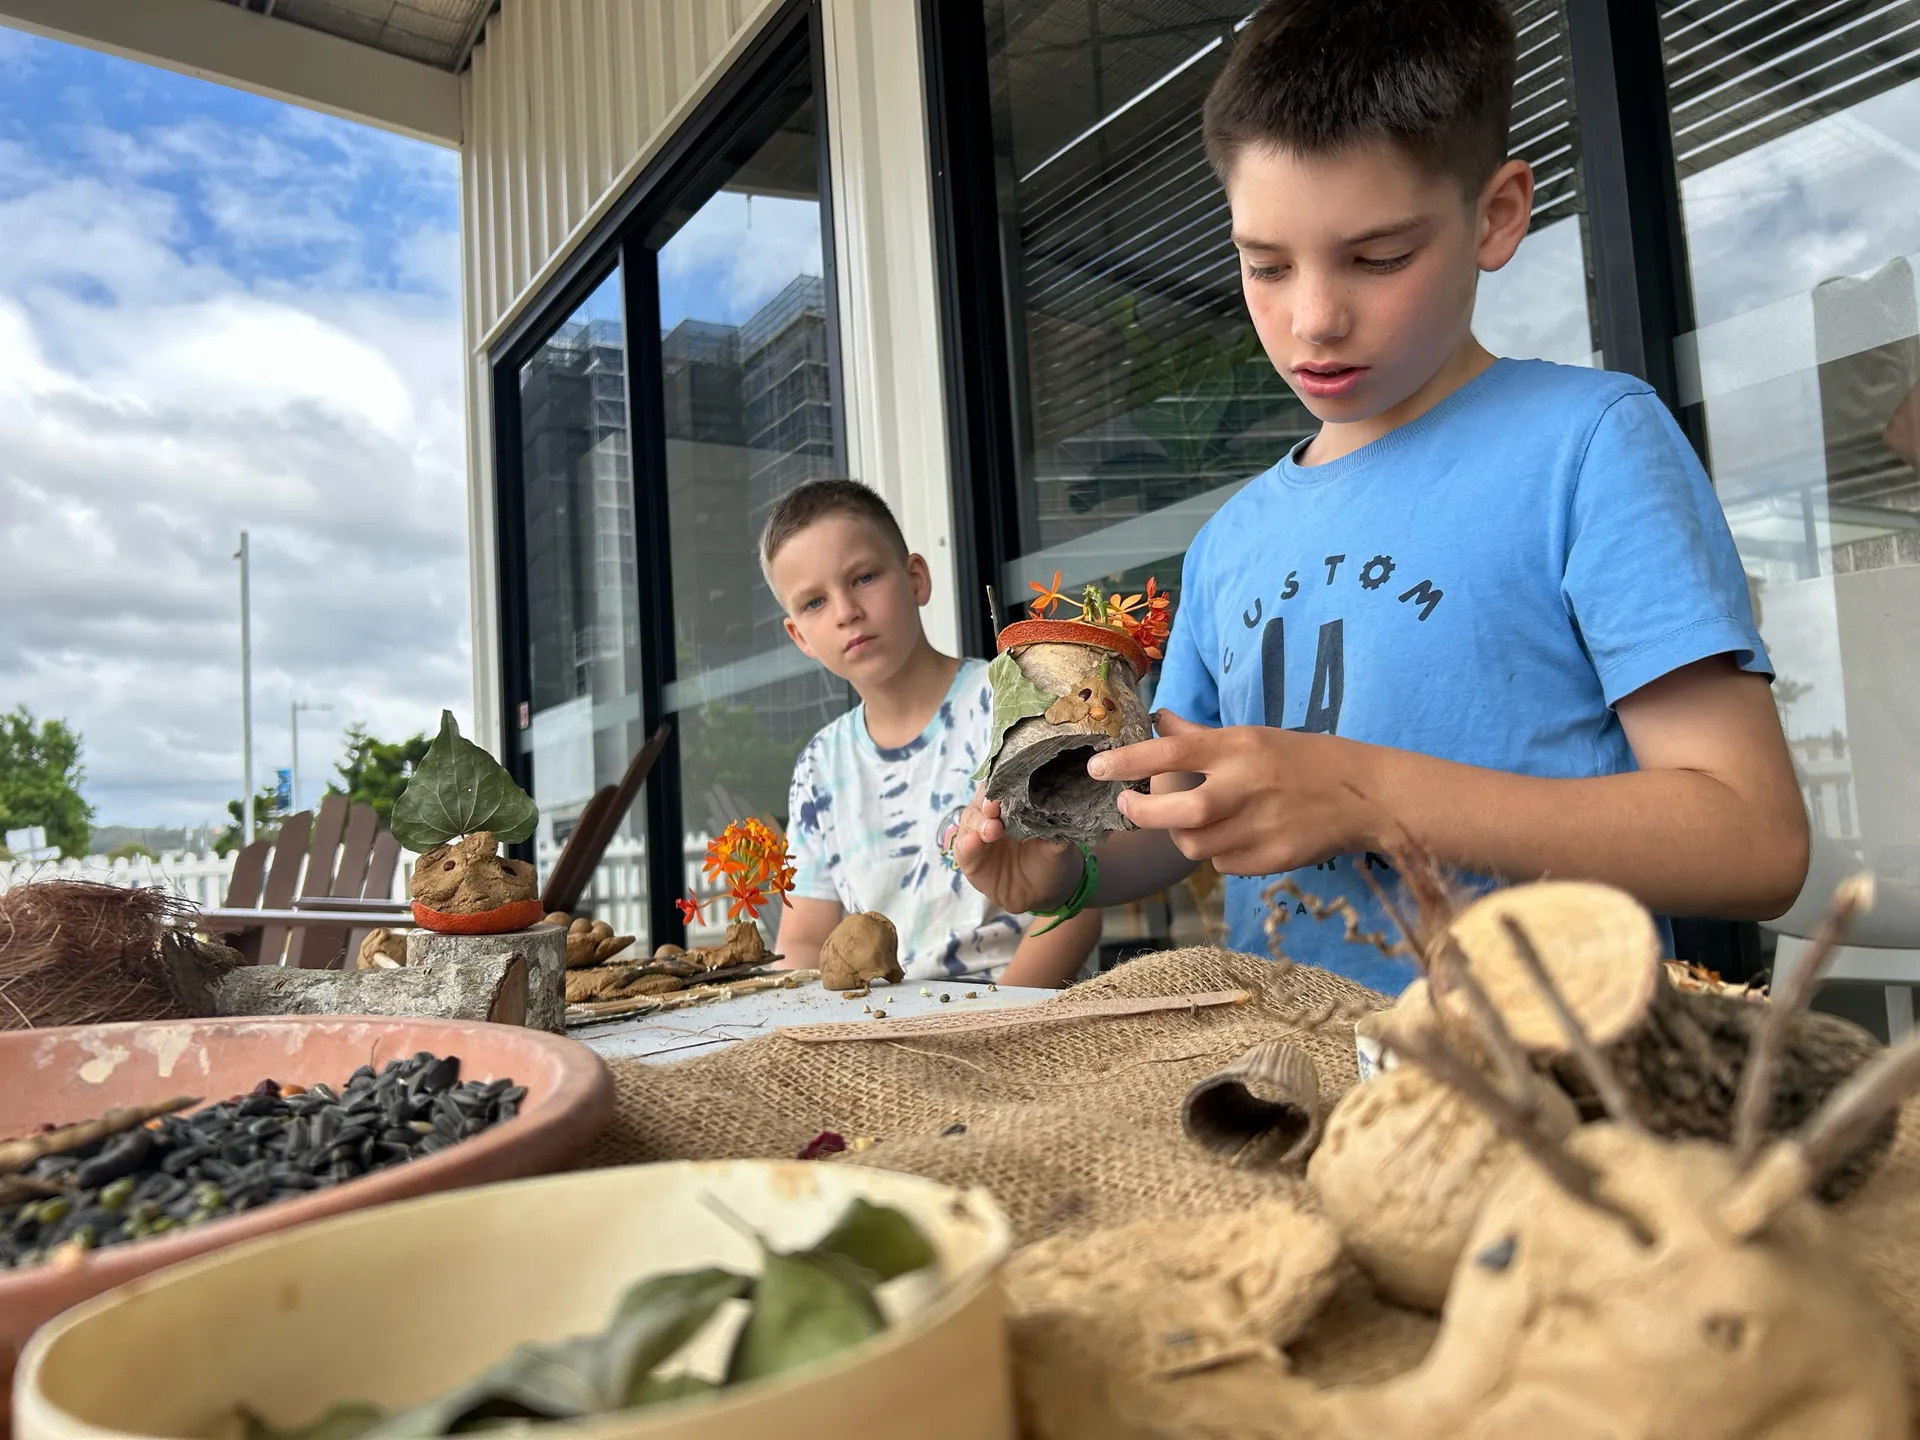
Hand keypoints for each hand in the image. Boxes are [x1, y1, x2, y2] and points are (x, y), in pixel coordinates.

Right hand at [951, 785, 1082, 914]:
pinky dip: (967, 844)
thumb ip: (1056, 829)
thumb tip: (1062, 812)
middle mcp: (993, 814)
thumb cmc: (1050, 860)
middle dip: (988, 802)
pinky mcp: (969, 857)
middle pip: (983, 798)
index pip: (1004, 784)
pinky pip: (963, 848)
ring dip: (979, 823)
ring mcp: (978, 834)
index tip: (1010, 788)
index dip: (1005, 783)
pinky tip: (973, 842)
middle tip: (995, 807)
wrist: (1042, 895)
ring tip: (992, 830)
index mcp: (1014, 803)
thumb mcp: (1058, 844)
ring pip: (970, 819)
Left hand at [1091, 711, 1384, 875]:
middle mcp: (1247, 786)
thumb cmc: (1303, 759)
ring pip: (1194, 846)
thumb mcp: (1253, 736)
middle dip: (1142, 813)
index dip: (1128, 761)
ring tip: (1185, 822)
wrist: (1365, 795)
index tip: (1097, 768)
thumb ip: (1201, 737)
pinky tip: (1229, 838)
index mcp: (1240, 748)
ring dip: (1180, 836)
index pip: (1171, 753)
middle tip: (1127, 806)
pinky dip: (1216, 855)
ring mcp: (1261, 827)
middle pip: (1178, 813)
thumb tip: (1158, 720)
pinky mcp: (1273, 859)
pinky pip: (1224, 865)